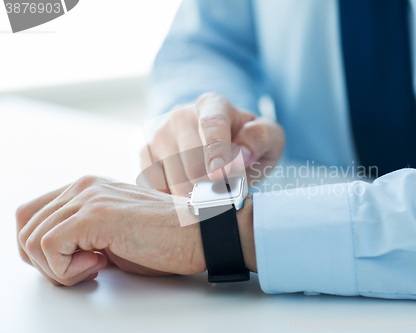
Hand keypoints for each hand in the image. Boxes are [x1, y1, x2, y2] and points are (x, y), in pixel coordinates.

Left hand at [16, 176, 256, 285]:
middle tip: (81, 268)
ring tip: (93, 266)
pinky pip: (47, 247)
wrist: (202, 233)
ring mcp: (88, 198)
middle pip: (24, 226)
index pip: (31, 214)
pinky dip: (66, 269)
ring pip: (31, 239)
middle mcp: (83, 186)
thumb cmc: (166, 238)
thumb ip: (83, 233)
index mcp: (87, 187)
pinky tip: (100, 264)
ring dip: (56, 267)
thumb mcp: (114, 232)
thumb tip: (52, 254)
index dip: (40, 247)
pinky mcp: (95, 216)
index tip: (72, 262)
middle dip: (44, 260)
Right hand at [140, 92, 284, 194]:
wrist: (216, 142)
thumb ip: (262, 138)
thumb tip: (241, 155)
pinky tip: (186, 198)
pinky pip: (153, 182)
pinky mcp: (145, 153)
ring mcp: (159, 133)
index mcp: (213, 104)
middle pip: (189, 154)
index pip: (212, 123)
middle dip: (208, 182)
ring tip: (207, 198)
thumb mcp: (268, 136)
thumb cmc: (244, 141)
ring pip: (170, 172)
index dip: (216, 150)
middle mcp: (181, 114)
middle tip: (223, 195)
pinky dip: (171, 197)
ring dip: (191, 193)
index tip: (220, 175)